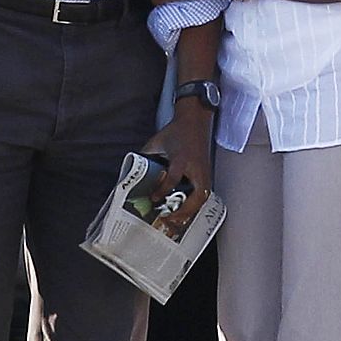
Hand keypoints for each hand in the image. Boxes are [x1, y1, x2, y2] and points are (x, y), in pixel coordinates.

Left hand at [142, 103, 212, 232]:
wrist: (195, 121)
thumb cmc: (177, 131)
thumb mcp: (157, 141)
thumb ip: (146, 156)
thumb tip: (134, 171)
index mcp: (182, 158)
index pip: (173, 178)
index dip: (162, 190)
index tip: (153, 199)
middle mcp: (196, 168)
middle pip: (198, 195)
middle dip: (184, 210)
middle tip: (169, 218)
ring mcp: (204, 172)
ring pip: (203, 198)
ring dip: (191, 211)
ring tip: (176, 219)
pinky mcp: (207, 174)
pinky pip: (204, 194)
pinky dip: (194, 204)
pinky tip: (184, 210)